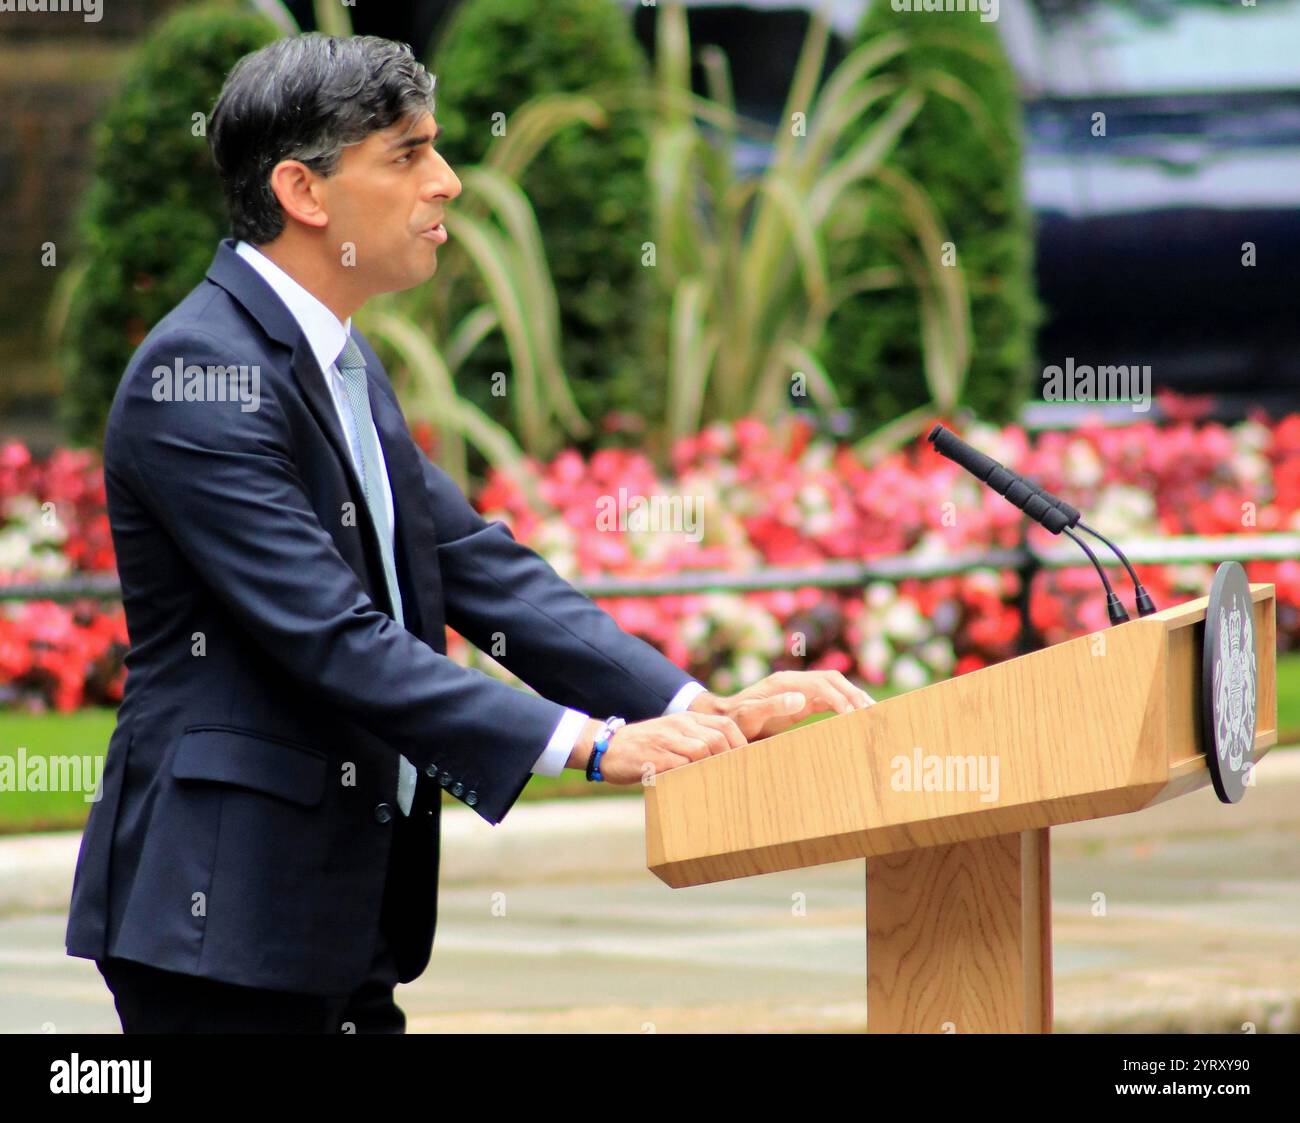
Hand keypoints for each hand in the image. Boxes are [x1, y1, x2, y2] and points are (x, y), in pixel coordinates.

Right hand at [570, 693, 809, 783]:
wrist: (608, 747)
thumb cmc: (645, 749)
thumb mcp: (672, 737)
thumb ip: (696, 746)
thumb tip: (726, 766)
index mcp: (687, 720)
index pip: (725, 726)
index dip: (741, 744)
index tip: (752, 763)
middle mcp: (680, 726)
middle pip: (719, 738)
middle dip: (736, 758)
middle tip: (745, 780)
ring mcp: (667, 741)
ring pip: (702, 750)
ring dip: (718, 769)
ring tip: (728, 788)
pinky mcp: (654, 758)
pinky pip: (680, 767)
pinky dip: (693, 777)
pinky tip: (701, 791)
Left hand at [688, 670, 874, 740]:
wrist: (724, 718)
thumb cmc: (735, 721)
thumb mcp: (749, 715)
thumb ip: (772, 706)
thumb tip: (801, 699)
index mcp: (786, 683)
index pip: (823, 684)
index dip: (841, 699)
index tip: (854, 717)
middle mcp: (795, 682)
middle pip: (834, 681)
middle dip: (854, 695)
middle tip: (873, 713)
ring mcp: (799, 690)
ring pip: (835, 688)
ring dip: (853, 698)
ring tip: (872, 714)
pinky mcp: (801, 701)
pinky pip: (829, 699)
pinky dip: (844, 706)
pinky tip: (856, 718)